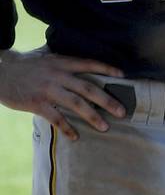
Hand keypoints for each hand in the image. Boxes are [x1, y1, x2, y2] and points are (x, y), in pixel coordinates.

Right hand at [0, 48, 125, 138]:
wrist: (0, 72)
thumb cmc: (25, 65)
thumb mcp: (47, 57)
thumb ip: (65, 62)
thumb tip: (83, 64)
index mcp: (63, 62)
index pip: (90, 64)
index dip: (107, 69)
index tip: (123, 76)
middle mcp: (59, 75)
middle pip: (89, 88)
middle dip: (108, 100)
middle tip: (122, 111)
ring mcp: (48, 90)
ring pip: (76, 104)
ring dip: (93, 117)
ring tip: (105, 127)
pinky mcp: (37, 103)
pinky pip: (56, 118)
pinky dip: (67, 128)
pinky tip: (76, 136)